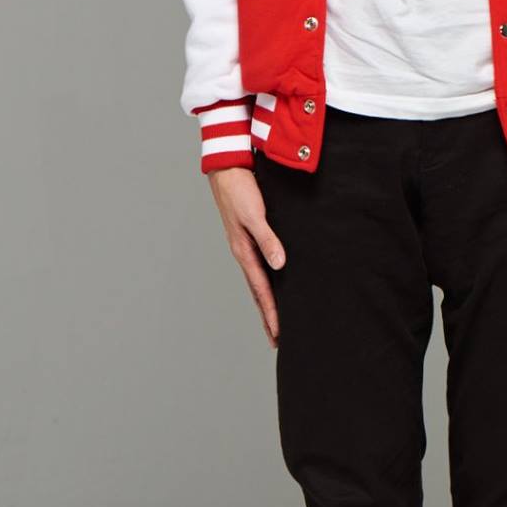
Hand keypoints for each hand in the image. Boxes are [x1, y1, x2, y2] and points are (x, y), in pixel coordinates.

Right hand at [207, 165, 284, 345]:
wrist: (227, 168)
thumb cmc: (240, 190)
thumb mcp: (255, 215)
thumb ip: (268, 240)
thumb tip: (279, 265)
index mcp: (244, 252)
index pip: (261, 290)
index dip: (271, 313)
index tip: (279, 335)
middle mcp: (244, 253)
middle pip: (258, 292)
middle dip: (267, 316)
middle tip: (277, 339)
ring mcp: (246, 246)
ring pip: (258, 281)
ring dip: (267, 301)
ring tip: (275, 319)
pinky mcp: (250, 236)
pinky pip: (260, 265)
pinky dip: (267, 281)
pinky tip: (275, 282)